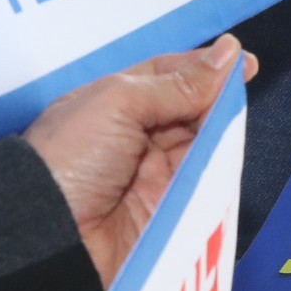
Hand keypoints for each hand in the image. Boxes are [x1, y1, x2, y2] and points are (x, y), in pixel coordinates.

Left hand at [25, 37, 254, 284]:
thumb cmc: (70, 157)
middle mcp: (136, 136)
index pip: (169, 76)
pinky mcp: (171, 209)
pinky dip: (220, 167)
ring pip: (203, 144)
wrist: (49, 235)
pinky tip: (230, 151)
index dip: (205, 68)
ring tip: (233, 119)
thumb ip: (177, 84)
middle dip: (217, 98)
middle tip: (242, 88)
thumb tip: (227, 55)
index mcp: (115, 103)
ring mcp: (154, 174)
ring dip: (220, 131)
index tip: (241, 61)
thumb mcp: (120, 102)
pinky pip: (205, 182)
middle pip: (191, 110)